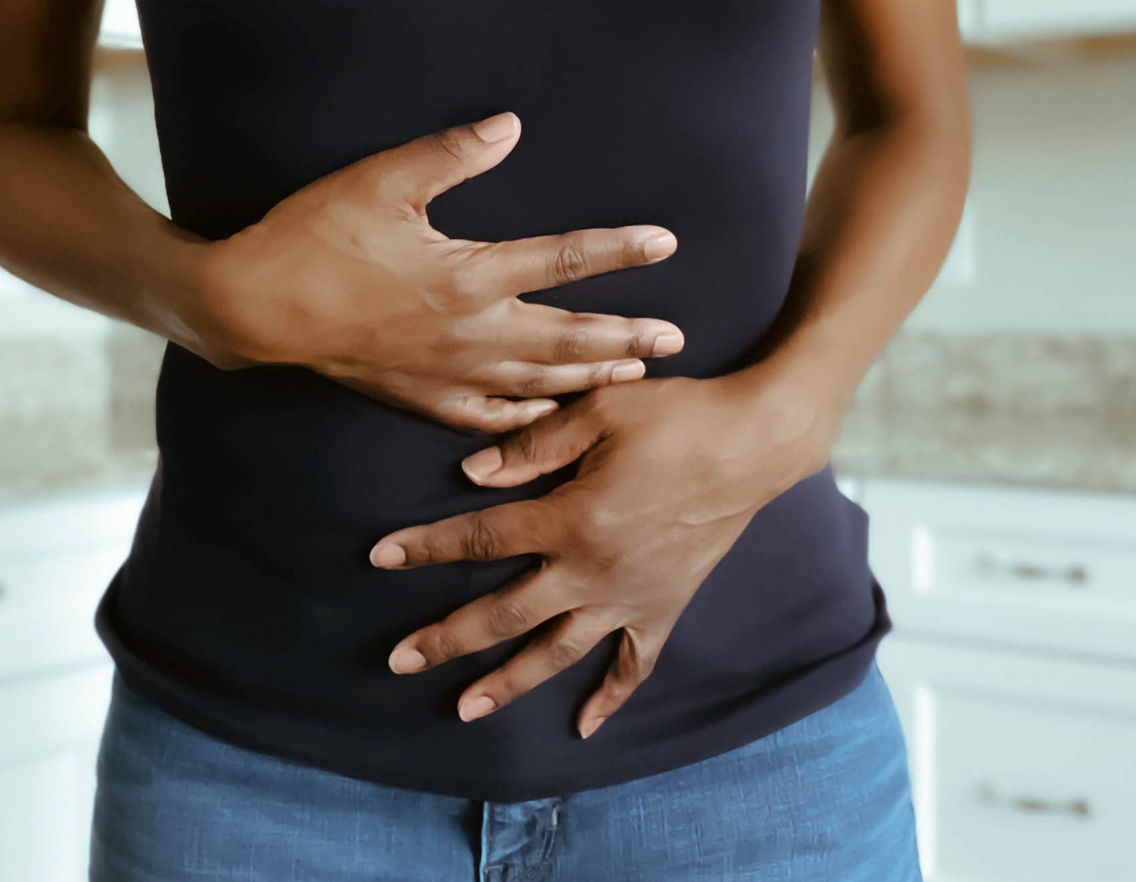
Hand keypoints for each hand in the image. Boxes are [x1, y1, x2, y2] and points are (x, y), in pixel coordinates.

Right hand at [193, 112, 684, 431]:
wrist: (255, 308)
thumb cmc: (314, 237)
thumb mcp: (382, 180)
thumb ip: (452, 153)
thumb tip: (510, 126)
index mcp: (469, 275)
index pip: (564, 259)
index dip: (619, 250)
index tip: (667, 244)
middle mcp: (470, 332)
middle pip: (568, 338)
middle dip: (627, 336)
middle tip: (677, 338)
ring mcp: (447, 372)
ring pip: (538, 383)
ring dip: (591, 377)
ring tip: (635, 374)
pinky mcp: (420, 396)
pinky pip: (488, 418)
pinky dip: (527, 420)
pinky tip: (548, 416)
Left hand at [368, 372, 838, 736]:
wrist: (755, 443)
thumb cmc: (676, 415)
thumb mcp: (599, 410)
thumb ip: (531, 446)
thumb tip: (472, 476)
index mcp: (570, 518)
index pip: (479, 538)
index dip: (425, 548)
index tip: (380, 557)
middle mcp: (592, 570)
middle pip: (505, 614)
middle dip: (447, 639)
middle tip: (399, 660)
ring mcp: (629, 597)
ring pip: (556, 652)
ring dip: (508, 684)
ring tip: (464, 709)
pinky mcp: (664, 608)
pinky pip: (633, 665)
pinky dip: (609, 698)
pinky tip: (582, 726)